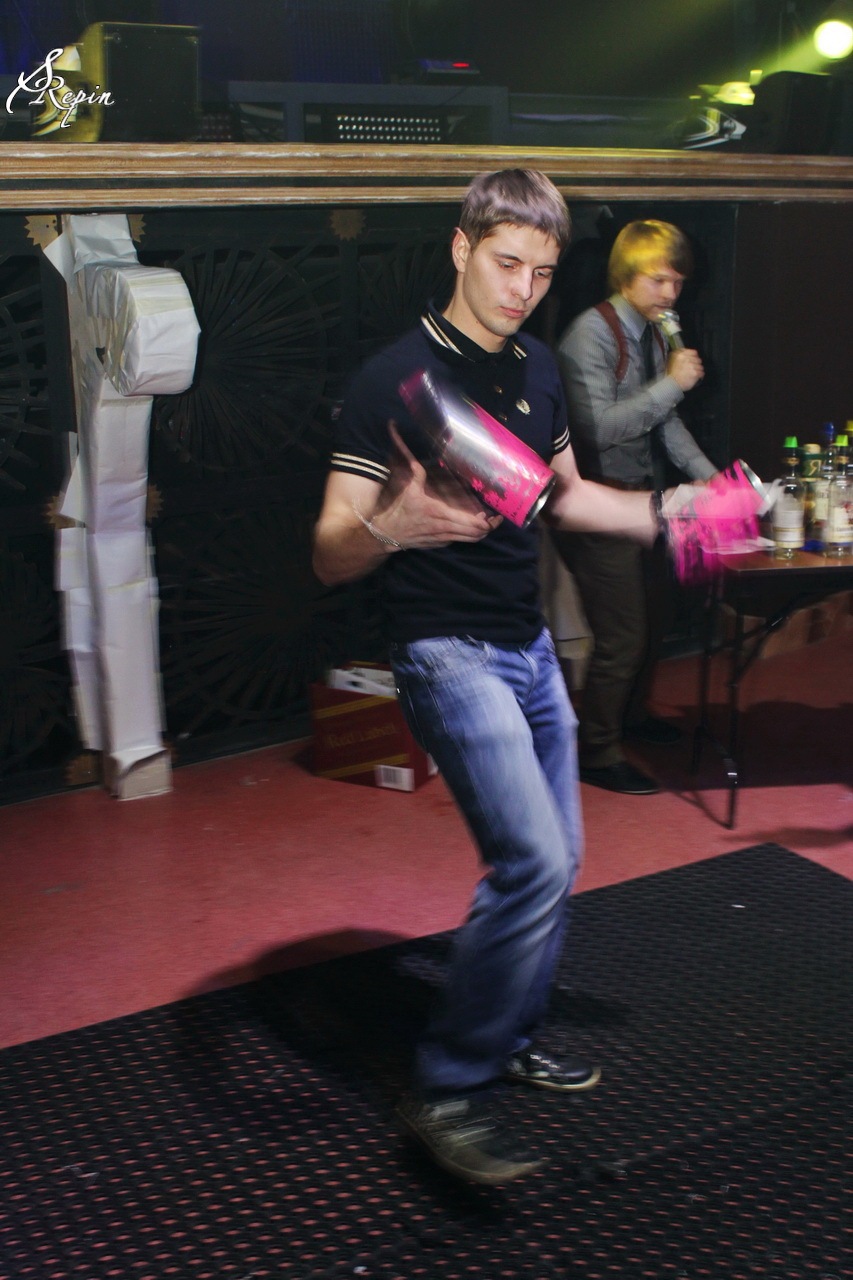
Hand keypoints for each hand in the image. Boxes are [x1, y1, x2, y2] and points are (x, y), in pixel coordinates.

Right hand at [371, 423, 501, 547]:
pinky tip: (468, 524)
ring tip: (486, 521)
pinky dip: (467, 533)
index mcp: (441, 514)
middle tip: (495, 517)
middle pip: (477, 535)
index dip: (489, 522)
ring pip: (470, 540)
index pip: (475, 524)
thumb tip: (396, 429)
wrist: (384, 533)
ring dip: (480, 531)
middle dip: (489, 527)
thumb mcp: (408, 485)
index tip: (497, 514)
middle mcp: (445, 529)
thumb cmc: (397, 509)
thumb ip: (412, 462)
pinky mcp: (438, 544)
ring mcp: (442, 539)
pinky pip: (459, 540)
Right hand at [666, 347, 703, 391]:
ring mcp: (692, 366)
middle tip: (692, 369)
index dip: (694, 357)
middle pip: (698, 359)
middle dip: (696, 364)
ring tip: (693, 374)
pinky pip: (702, 373)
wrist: (672, 384)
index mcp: (680, 355)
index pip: (694, 352)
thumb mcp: (672, 360)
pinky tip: (696, 377)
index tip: (693, 361)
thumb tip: (685, 350)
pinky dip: (700, 376)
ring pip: (701, 366)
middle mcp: (687, 359)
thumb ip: (679, 353)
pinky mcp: (695, 373)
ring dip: (698, 370)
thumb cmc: (671, 374)